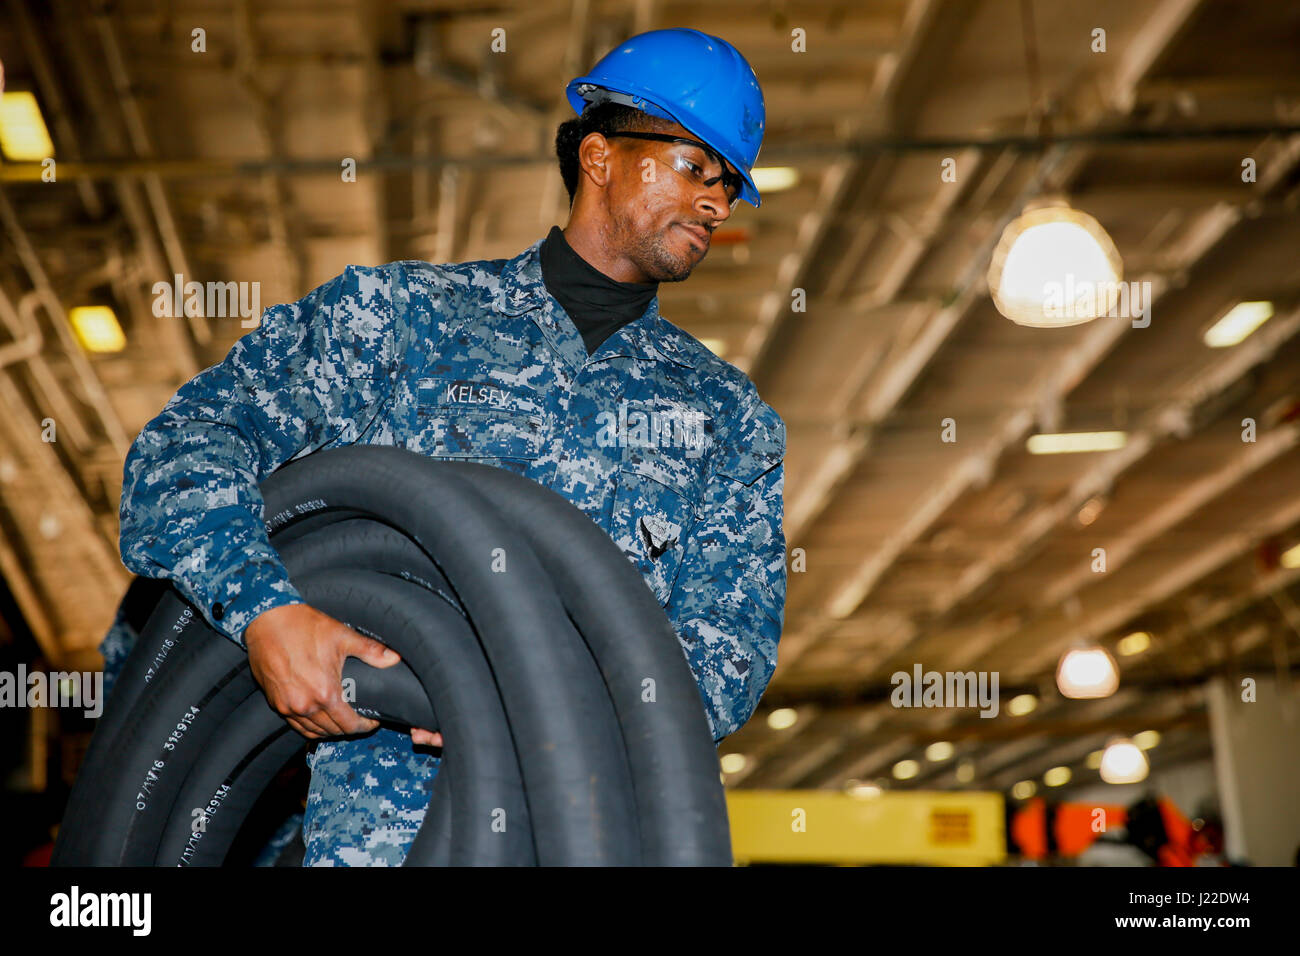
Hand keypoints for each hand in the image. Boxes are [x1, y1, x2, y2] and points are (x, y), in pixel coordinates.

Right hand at [245, 602, 438, 745]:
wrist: (268, 620)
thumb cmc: (305, 627)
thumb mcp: (342, 636)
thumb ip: (370, 650)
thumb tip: (394, 658)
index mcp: (325, 693)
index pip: (349, 725)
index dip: (365, 726)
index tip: (373, 720)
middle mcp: (306, 705)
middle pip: (332, 731)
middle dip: (349, 728)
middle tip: (360, 719)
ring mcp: (288, 706)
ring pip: (313, 732)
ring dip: (330, 730)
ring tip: (342, 720)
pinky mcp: (275, 702)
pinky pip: (296, 725)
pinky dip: (310, 726)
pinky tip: (320, 718)